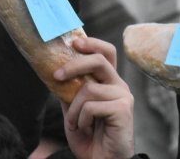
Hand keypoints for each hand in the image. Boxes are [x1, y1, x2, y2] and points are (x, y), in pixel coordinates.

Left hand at [54, 37, 134, 158]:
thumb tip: (56, 72)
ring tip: (75, 124)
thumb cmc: (90, 137)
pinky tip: (85, 129)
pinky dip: (81, 119)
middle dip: (74, 65)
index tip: (74, 42)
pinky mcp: (123, 109)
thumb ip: (70, 91)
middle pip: (99, 60)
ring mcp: (123, 96)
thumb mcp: (73, 110)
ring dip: (73, 109)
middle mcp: (119, 85)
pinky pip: (92, 106)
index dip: (92, 43)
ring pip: (89, 88)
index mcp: (109, 82)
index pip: (106, 53)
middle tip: (57, 75)